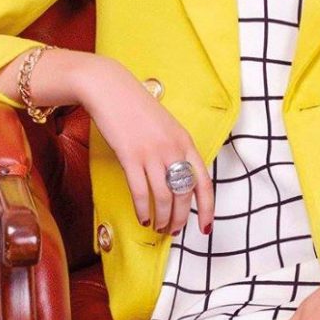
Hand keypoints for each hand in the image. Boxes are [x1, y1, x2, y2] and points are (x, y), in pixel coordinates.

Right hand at [73, 55, 214, 234]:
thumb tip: (179, 179)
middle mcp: (173, 149)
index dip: (208, 208)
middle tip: (174, 231)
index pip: (204, 182)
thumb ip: (175, 150)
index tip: (206, 228)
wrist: (111, 89)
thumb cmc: (136, 109)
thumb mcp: (166, 127)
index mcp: (186, 142)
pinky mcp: (130, 156)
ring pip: (164, 196)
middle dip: (181, 218)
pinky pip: (141, 191)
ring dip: (163, 218)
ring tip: (159, 227)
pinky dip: (143, 209)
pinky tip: (143, 218)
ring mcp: (152, 153)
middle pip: (184, 194)